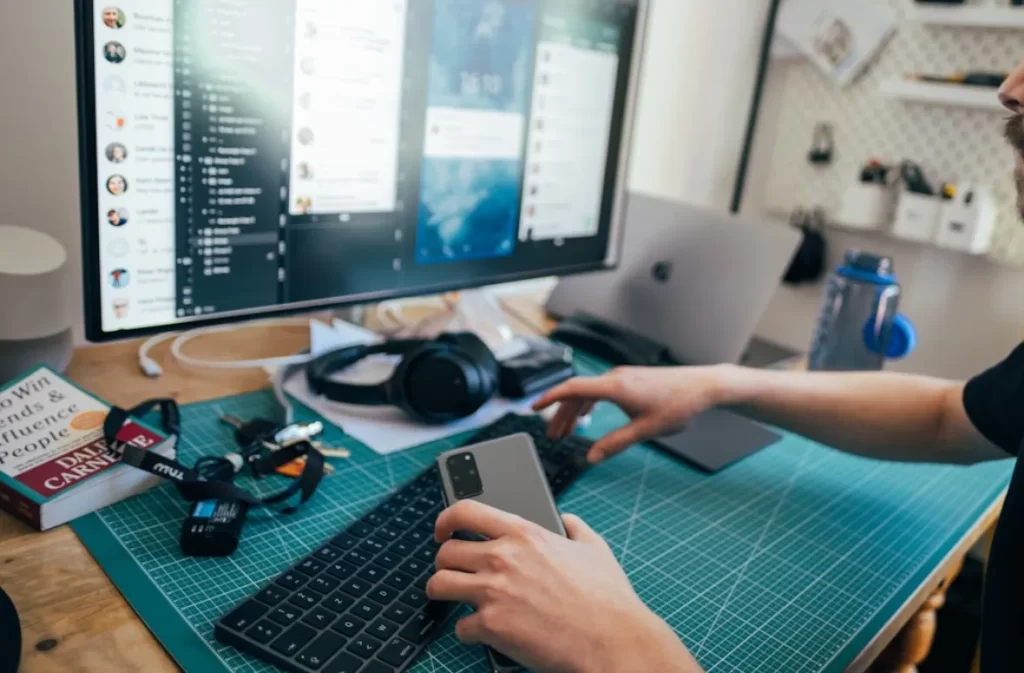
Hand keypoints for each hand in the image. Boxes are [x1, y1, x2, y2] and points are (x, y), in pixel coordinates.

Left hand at [428, 500, 701, 672]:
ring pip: (439, 585)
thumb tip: (567, 519)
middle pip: (445, 553)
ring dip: (443, 592)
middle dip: (445, 563)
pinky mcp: (492, 626)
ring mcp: (493, 592)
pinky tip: (484, 631)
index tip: (444, 531)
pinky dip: (470, 632)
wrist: (612, 640)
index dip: (446, 520)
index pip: (465, 511)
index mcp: (523, 533)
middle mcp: (502, 558)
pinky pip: (460, 628)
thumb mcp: (594, 548)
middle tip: (454, 572)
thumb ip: (575, 527)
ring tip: (453, 598)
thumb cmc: (607, 597)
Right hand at [533, 365, 734, 462]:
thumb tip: (591, 458)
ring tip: (566, 432)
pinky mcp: (631, 379)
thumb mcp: (645, 430)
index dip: (549, 398)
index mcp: (614, 387)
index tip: (533, 408)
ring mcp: (623, 377)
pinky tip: (587, 417)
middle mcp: (615, 377)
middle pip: (576, 393)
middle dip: (560, 415)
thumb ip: (615, 444)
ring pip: (588, 392)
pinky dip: (588, 404)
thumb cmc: (678, 405)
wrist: (704, 386)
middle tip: (552, 437)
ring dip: (574, 411)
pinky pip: (600, 390)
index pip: (572, 389)